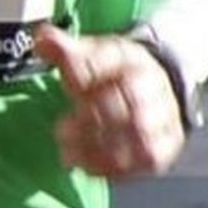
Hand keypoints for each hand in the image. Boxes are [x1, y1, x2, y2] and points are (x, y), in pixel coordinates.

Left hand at [34, 23, 186, 178]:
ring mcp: (163, 117)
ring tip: (69, 155)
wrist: (161, 86)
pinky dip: (117, 167)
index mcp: (132, 59)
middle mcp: (153, 86)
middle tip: (61, 131)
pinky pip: (147, 159)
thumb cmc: (117, 74)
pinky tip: (89, 168)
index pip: (110, 62)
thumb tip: (40, 38)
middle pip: (127, 102)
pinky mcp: (167, 145)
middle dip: (91, 119)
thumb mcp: (92, 54)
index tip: (67, 84)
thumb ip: (63, 48)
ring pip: (138, 134)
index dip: (85, 74)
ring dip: (101, 147)